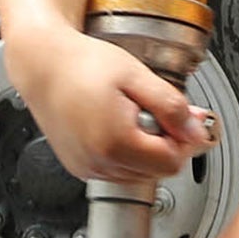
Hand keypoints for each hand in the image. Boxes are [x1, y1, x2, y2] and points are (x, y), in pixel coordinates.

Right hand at [10, 23, 219, 186]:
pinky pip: (117, 170)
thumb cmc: (81, 64)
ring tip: (129, 115)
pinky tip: (114, 124)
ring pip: (138, 174)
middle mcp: (98, 162)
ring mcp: (86, 167)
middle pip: (157, 171)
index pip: (172, 163)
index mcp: (115, 143)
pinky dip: (124, 153)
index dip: (183, 140)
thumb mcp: (137, 76)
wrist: (42, 63)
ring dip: (145, 149)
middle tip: (152, 109)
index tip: (181, 119)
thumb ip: (172, 107)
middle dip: (164, 143)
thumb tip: (196, 132)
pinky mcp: (79, 167)